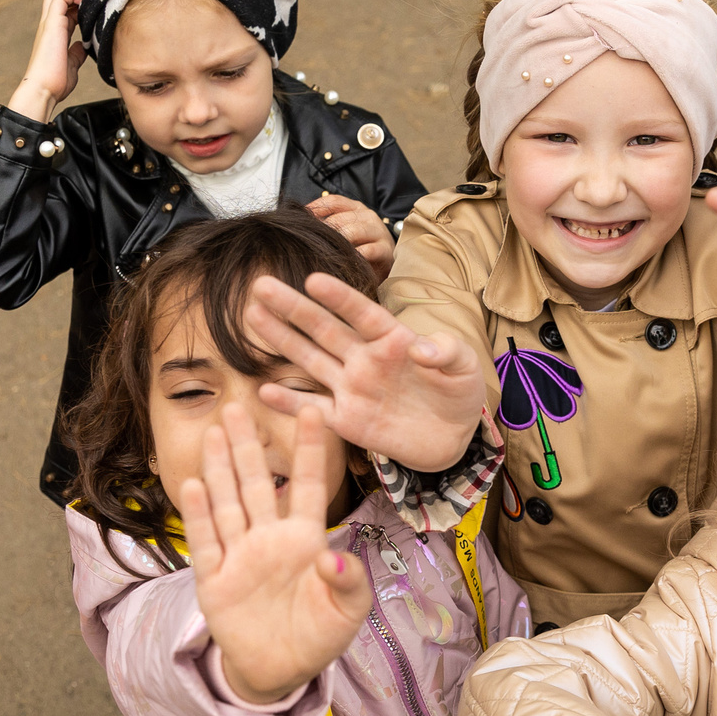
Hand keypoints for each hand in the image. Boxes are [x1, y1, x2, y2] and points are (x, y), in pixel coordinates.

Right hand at [9, 0, 86, 119]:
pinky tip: (85, 1)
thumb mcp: (72, 64)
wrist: (44, 90)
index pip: (65, 9)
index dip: (78, 2)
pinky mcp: (52, 24)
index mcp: (55, 34)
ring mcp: (49, 24)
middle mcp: (50, 25)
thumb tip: (83, 46)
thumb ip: (76, 53)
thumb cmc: (56, 82)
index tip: (94, 6)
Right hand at [176, 404, 373, 704]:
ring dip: (220, 469)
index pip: (308, 486)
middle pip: (257, 483)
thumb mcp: (347, 612)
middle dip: (247, 446)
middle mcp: (269, 539)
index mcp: (305, 540)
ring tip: (213, 432)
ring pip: (228, 503)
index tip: (312, 411)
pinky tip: (194, 485)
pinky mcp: (215, 580)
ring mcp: (240, 556)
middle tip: (237, 406)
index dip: (309, 450)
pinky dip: (201, 515)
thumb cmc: (318, 634)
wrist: (280, 671)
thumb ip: (349, 583)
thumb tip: (335, 558)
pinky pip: (207, 542)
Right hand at [243, 273, 483, 471]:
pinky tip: (263, 390)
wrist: (454, 435)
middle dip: (293, 308)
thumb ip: (446, 352)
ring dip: (282, 340)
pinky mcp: (347, 420)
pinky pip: (314, 409)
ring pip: (310, 360)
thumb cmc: (458, 390)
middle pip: (323, 329)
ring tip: (252, 316)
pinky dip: (289, 403)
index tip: (312, 280)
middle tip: (260, 285)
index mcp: (392, 338)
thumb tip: (423, 349)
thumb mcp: (464, 366)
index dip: (339, 297)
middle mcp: (364, 359)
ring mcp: (352, 388)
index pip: (360, 313)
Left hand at [306, 194, 397, 271]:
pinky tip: (343, 263)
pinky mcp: (386, 250)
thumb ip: (327, 225)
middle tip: (308, 244)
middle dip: (323, 232)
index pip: (333, 201)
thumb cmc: (360, 250)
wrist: (386, 266)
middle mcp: (368, 216)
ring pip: (352, 232)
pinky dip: (353, 257)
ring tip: (324, 254)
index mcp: (356, 208)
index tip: (299, 220)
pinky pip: (367, 251)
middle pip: (340, 218)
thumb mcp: (344, 233)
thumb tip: (298, 221)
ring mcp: (378, 232)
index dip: (315, 209)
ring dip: (337, 243)